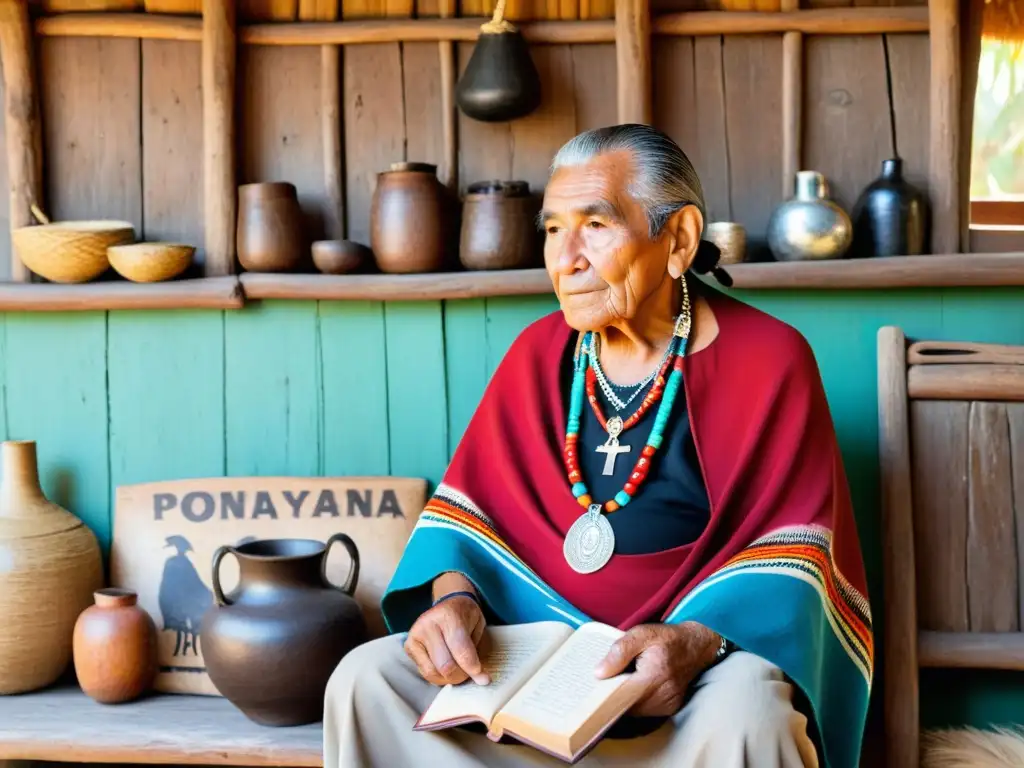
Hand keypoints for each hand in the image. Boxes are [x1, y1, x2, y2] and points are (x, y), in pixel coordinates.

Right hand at [403, 577, 489, 686]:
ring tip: (459, 671)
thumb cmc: (465, 617)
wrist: (448, 604)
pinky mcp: (408, 646)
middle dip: (461, 676)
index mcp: (449, 615)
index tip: (483, 679)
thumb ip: (477, 651)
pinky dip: (438, 677)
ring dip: (449, 679)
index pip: (460, 649)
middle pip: (445, 665)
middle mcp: (428, 624)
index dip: (472, 668)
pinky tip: (446, 669)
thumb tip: (480, 680)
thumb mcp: (478, 626)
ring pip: (433, 673)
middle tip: (470, 674)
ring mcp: (415, 635)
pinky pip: (424, 673)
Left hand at [594, 622, 719, 716]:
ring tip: (623, 680)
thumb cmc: (665, 638)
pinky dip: (636, 702)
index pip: (623, 694)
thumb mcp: (640, 634)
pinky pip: (645, 711)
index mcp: (655, 673)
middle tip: (607, 680)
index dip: (606, 693)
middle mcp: (664, 693)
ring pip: (635, 711)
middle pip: (627, 705)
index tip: (595, 686)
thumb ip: (619, 651)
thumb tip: (599, 673)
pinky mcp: (670, 708)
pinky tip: (635, 687)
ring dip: (626, 699)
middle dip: (615, 695)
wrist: (695, 646)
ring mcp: (669, 704)